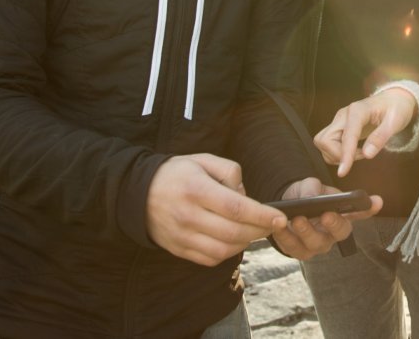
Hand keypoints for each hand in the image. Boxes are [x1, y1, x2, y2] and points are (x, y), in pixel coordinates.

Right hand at [146, 153, 287, 266]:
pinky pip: (209, 259)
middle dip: (259, 231)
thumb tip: (245, 195)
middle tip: (272, 225)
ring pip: (223, 249)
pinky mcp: (179, 249)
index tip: (280, 218)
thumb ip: (230, 171)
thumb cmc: (178, 173)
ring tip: (254, 231)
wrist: (138, 194)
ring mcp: (182, 236)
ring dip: (245, 243)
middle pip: (233, 232)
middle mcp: (188, 216)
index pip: (236, 208)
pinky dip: (228, 252)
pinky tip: (235, 239)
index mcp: (196, 190)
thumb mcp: (203, 160)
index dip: (261, 215)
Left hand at [269, 178, 382, 259]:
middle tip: (326, 215)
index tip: (377, 200)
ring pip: (315, 244)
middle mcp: (334, 233)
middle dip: (334, 224)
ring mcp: (318, 245)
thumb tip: (313, 199)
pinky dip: (284, 236)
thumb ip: (313, 190)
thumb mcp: (310, 186)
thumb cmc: (306, 194)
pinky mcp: (300, 252)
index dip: (370, 208)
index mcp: (343, 214)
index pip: (361, 212)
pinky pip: (292, 248)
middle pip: (340, 232)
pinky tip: (279, 225)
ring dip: (306, 232)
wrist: (286, 205)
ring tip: (296, 220)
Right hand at [314, 88, 417, 176]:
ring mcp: (339, 120)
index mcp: (358, 111)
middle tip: (360, 155)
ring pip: (323, 143)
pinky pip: (328, 144)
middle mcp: (343, 115)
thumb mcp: (395, 122)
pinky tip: (354, 151)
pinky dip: (337, 153)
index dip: (344, 155)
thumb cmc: (396, 109)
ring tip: (359, 153)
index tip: (342, 173)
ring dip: (337, 154)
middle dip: (338, 154)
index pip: (347, 135)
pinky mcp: (338, 127)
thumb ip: (381, 137)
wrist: (394, 100)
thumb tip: (367, 155)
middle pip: (325, 140)